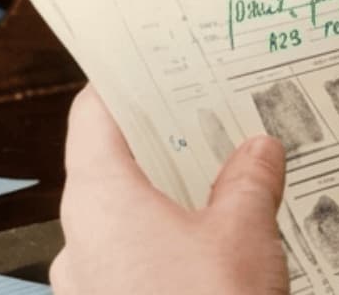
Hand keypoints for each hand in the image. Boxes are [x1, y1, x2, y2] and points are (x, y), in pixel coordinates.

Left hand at [50, 87, 289, 294]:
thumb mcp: (244, 232)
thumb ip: (250, 181)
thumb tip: (259, 150)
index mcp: (99, 202)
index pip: (93, 118)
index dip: (123, 85)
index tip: (155, 66)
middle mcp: (79, 241)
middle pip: (111, 168)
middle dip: (163, 144)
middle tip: (209, 119)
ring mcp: (88, 286)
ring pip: (124, 221)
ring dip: (167, 200)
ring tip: (222, 182)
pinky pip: (133, 263)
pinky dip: (166, 245)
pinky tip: (213, 247)